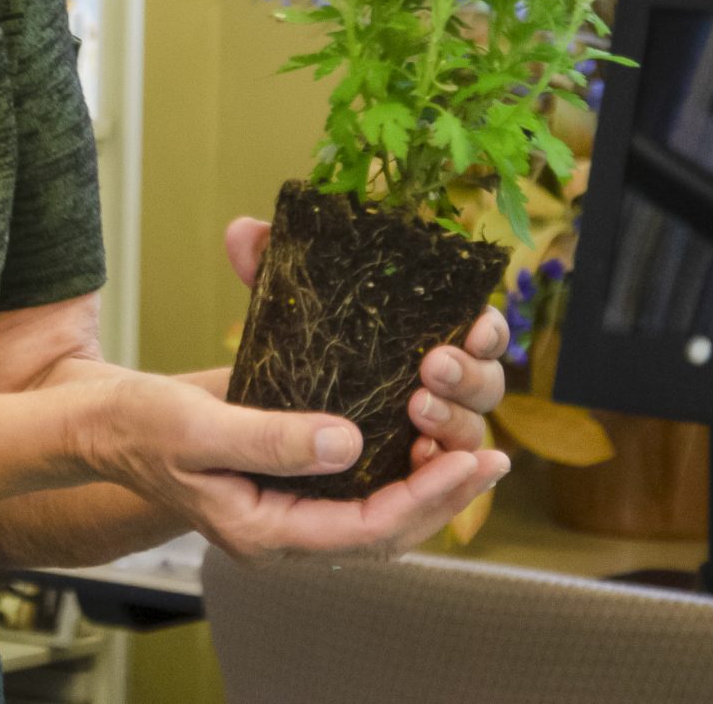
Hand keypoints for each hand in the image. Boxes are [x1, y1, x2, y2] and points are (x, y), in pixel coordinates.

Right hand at [74, 371, 506, 559]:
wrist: (101, 422)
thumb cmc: (137, 427)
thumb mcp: (196, 427)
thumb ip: (270, 440)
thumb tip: (348, 444)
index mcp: (261, 531)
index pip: (364, 531)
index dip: (424, 500)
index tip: (469, 464)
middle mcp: (285, 524)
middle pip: (384, 529)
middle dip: (442, 496)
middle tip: (491, 459)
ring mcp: (290, 498)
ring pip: (377, 508)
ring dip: (426, 480)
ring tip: (470, 446)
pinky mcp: (291, 465)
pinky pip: (356, 478)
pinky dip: (395, 457)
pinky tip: (422, 427)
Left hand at [224, 215, 509, 467]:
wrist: (224, 417)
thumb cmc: (276, 347)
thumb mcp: (268, 312)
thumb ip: (266, 270)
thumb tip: (242, 231)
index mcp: (427, 336)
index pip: (478, 335)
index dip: (488, 333)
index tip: (476, 325)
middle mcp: (434, 387)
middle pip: (483, 390)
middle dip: (470, 378)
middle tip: (434, 364)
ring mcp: (415, 434)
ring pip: (464, 439)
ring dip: (452, 423)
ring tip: (418, 407)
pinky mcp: (387, 476)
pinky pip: (429, 482)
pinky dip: (433, 475)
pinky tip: (418, 457)